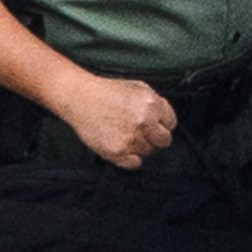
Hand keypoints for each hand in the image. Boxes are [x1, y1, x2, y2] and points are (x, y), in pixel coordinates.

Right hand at [56, 73, 176, 169]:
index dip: (162, 124)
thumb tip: (166, 119)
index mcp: (152, 104)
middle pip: (164, 141)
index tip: (154, 124)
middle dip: (156, 137)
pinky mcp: (116, 151)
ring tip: (126, 134)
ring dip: (140, 146)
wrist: (80, 97)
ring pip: (148, 151)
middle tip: (143, 133)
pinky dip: (130, 158)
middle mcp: (143, 121)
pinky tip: (122, 146)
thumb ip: (157, 104)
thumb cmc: (108, 91)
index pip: (171, 124)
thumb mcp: (139, 88)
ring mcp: (130, 138)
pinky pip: (134, 163)